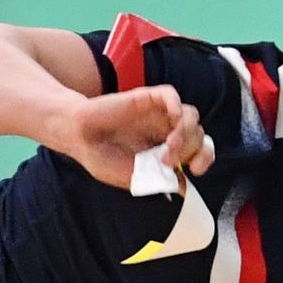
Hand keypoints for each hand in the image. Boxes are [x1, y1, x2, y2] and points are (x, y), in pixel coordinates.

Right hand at [53, 85, 215, 190]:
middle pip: (198, 134)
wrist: (79, 138)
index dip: (204, 158)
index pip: (199, 149)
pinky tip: (171, 116)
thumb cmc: (102, 158)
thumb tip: (184, 187)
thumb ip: (159, 181)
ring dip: (185, 132)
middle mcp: (165, 131)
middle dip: (189, 150)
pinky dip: (176, 104)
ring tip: (167, 146)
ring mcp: (157, 114)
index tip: (195, 169)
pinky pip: (171, 95)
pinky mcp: (146, 99)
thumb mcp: (134, 178)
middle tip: (165, 161)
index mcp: (166, 150)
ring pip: (191, 115)